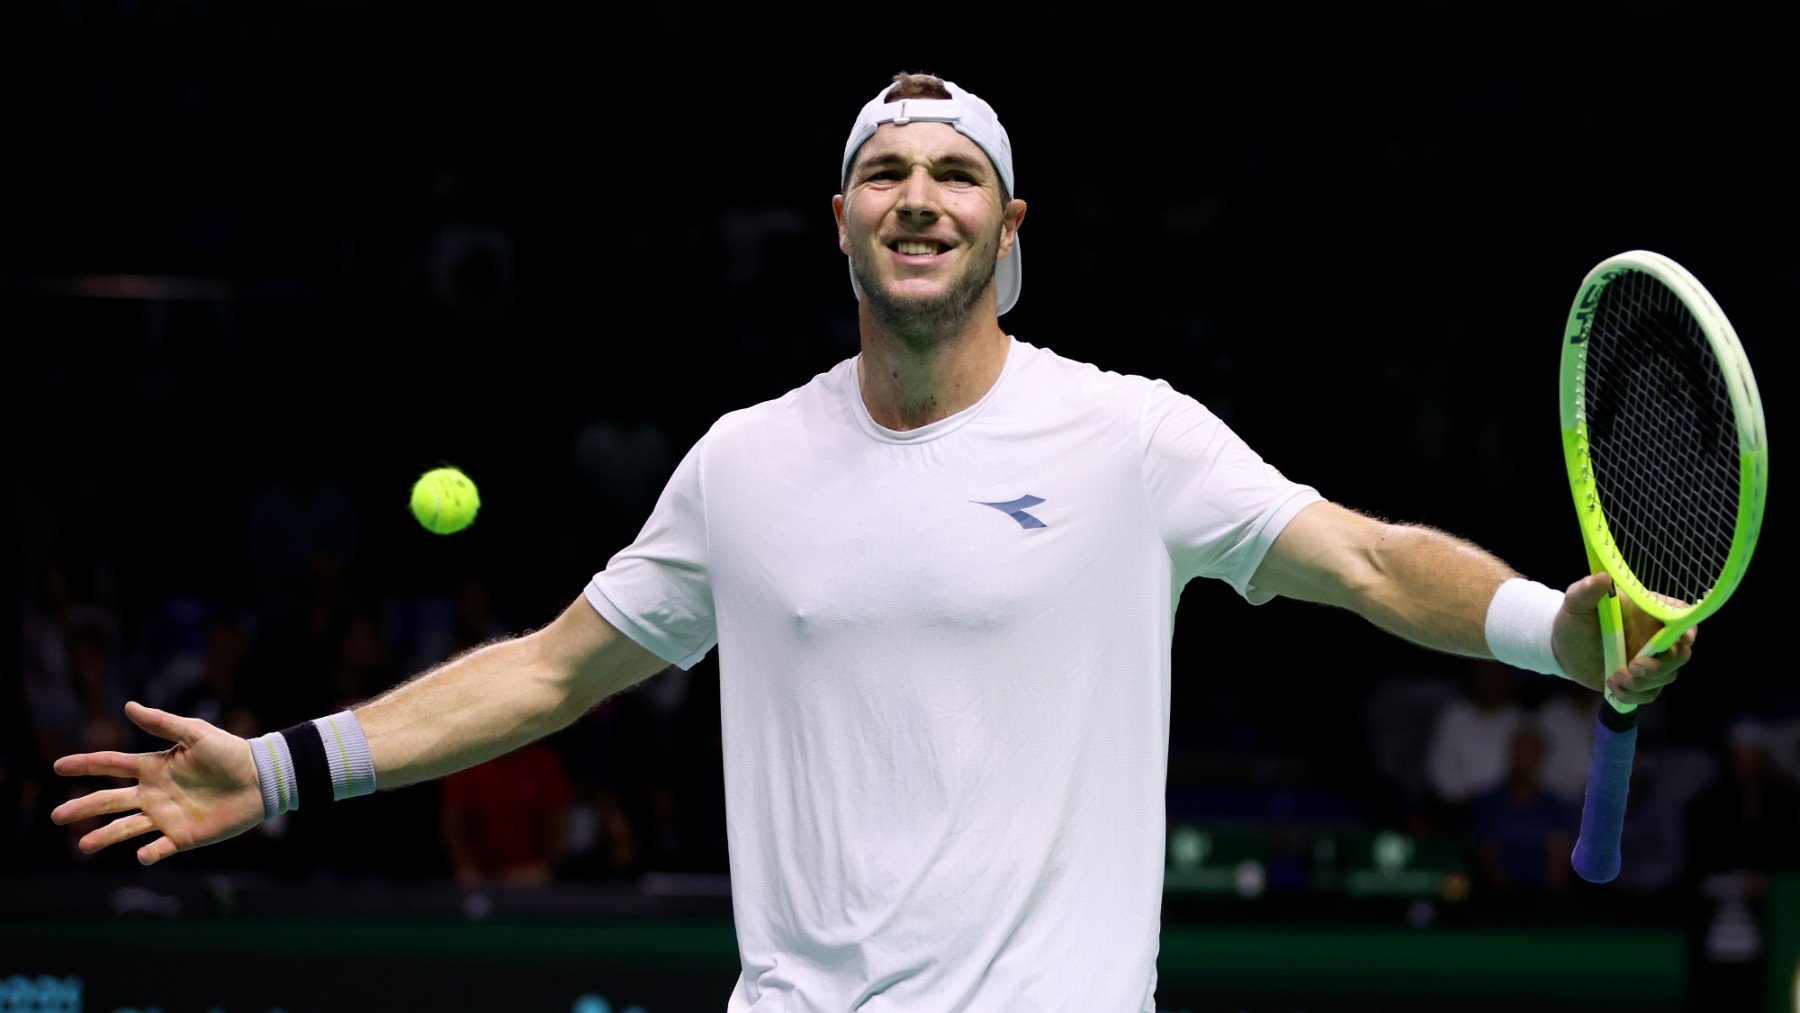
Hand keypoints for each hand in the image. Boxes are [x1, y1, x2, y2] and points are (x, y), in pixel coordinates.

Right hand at [51, 701, 264, 865]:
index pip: (111, 765)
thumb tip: (128, 706)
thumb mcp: (196, 733)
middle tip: (57, 815)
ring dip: (105, 837)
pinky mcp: (183, 836)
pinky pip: (161, 848)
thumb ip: (162, 723)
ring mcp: (166, 816)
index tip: (58, 766)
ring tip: (83, 846)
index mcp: (153, 767)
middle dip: (83, 808)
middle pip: (109, 801)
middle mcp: (153, 794)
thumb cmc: (230, 752)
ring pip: (126, 828)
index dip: (85, 765)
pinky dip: (150, 853)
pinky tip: (142, 855)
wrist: (261, 779)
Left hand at [1552, 572, 1695, 704]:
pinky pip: (1650, 694)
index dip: (1688, 630)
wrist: (1561, 647)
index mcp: (1648, 614)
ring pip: (1667, 677)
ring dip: (1644, 682)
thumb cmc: (1575, 619)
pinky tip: (1613, 688)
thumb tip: (1602, 577)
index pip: (1682, 618)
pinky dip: (1634, 695)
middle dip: (1662, 665)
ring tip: (1615, 676)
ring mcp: (1649, 661)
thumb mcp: (1576, 603)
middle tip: (1634, 666)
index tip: (1680, 640)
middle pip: (1680, 654)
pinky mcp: (1639, 682)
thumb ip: (1587, 591)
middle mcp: (1654, 638)